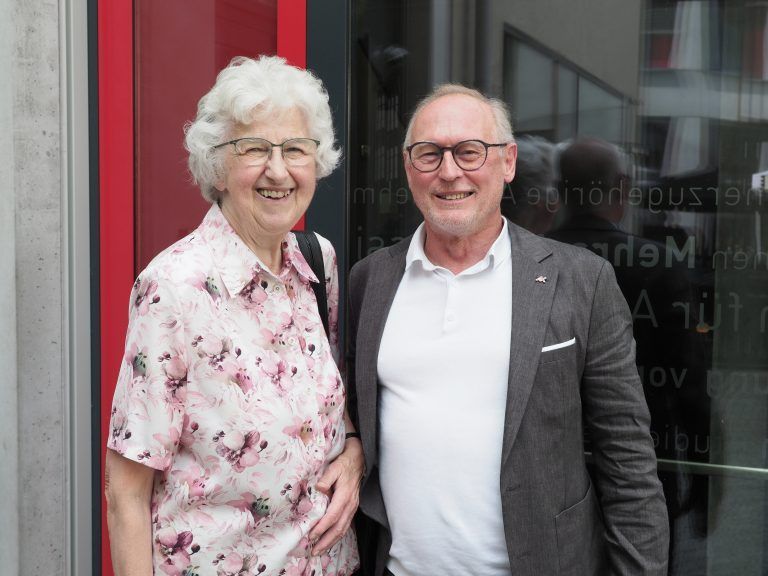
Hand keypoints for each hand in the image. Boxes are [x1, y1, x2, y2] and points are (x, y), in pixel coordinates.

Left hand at [309, 437, 363, 555]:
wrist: (358, 459)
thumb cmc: (344, 463)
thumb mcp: (335, 466)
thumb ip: (327, 477)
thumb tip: (319, 488)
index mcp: (345, 495)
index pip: (332, 516)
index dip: (322, 527)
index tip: (311, 535)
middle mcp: (350, 504)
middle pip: (339, 528)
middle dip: (326, 541)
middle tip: (314, 551)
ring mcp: (352, 507)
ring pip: (343, 529)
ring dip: (331, 541)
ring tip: (320, 550)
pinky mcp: (352, 508)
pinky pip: (345, 526)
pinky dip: (337, 536)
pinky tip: (329, 541)